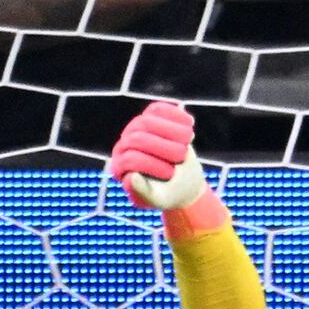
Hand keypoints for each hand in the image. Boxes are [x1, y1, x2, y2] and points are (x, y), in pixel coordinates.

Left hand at [110, 95, 218, 221]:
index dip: (153, 165)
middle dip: (165, 148)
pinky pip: (159, 108)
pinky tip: (190, 124)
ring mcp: (135, 130)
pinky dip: (176, 115)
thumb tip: (130, 177)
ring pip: (148, 120)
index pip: (130, 159)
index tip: (170, 175)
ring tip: (187, 143)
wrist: (182, 183)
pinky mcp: (150, 117)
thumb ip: (143, 192)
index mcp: (119, 168)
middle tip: (181, 159)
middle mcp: (123, 147)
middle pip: (138, 137)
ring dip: (173, 132)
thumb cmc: (169, 194)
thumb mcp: (158, 199)